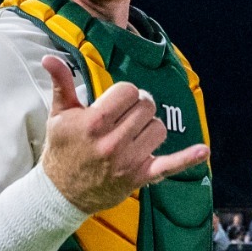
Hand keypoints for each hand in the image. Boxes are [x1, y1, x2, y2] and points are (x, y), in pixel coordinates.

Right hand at [39, 56, 207, 213]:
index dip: (124, 94)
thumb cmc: (62, 148)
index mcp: (94, 122)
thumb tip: (49, 57)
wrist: (62, 192)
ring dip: (149, 127)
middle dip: (137, 107)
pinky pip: (170, 165)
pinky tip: (202, 150)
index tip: (114, 104)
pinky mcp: (140, 177)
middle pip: (147, 106)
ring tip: (132, 135)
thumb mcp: (59, 115)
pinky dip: (187, 158)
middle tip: (124, 118)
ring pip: (159, 128)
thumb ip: (60, 83)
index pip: (129, 91)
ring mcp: (128, 161)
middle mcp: (113, 142)